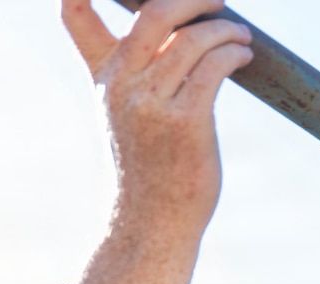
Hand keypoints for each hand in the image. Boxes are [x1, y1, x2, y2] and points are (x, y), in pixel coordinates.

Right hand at [64, 0, 253, 283]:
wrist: (150, 226)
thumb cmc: (147, 169)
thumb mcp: (128, 115)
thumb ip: (137, 71)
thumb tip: (183, 28)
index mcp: (104, 78)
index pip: (77, 14)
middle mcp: (121, 86)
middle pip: (155, 12)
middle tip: (217, 2)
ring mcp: (151, 104)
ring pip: (193, 39)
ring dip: (225, 30)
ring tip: (240, 38)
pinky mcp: (184, 123)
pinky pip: (214, 67)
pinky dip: (234, 52)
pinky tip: (243, 55)